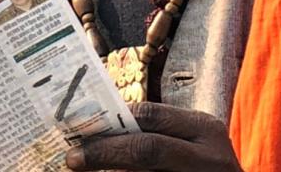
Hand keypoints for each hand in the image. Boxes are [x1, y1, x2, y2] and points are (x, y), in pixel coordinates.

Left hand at [66, 102, 240, 170]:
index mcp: (204, 129)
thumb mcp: (193, 147)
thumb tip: (103, 132)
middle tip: (73, 158)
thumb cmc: (205, 170)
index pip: (151, 115)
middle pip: (147, 147)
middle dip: (105, 151)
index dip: (112, 121)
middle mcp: (208, 155)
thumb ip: (159, 136)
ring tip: (83, 169)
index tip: (81, 127)